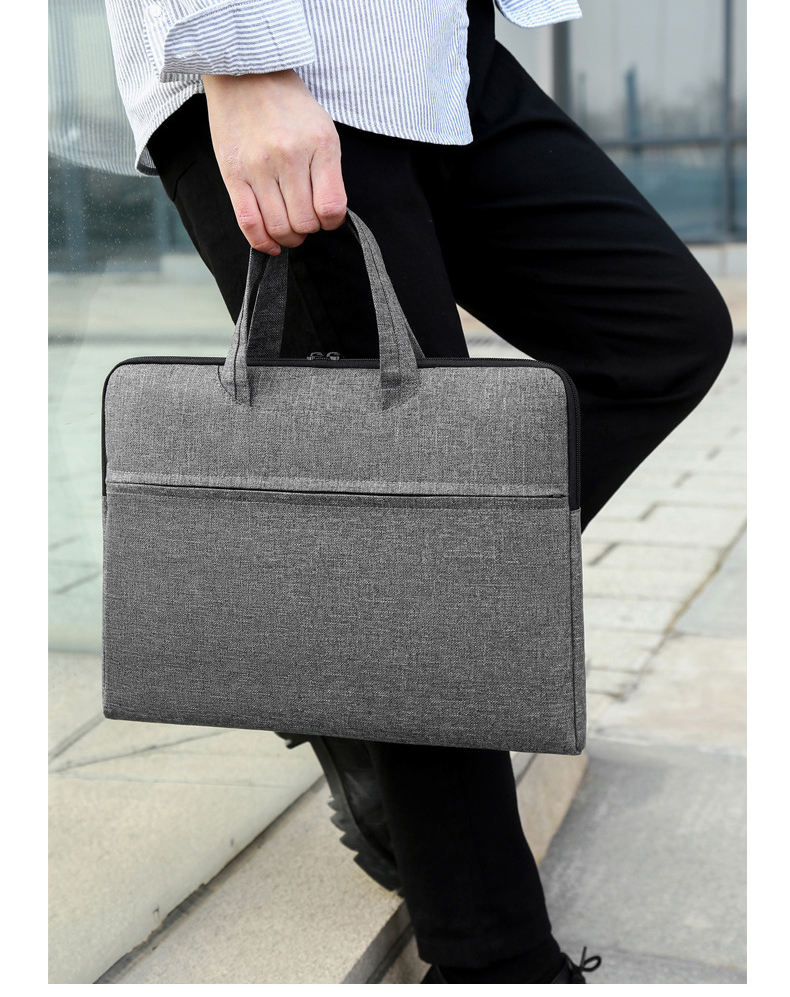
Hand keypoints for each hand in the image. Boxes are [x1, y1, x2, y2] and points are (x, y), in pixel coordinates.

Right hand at [202, 70, 347, 253]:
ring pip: (278, 227)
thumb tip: (326, 217)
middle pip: (304, 222)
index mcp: (319, 145)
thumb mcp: (322, 130)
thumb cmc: (289, 106)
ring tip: (289, 228)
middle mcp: (289, 157)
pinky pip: (248, 223)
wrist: (245, 73)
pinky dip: (262, 242)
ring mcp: (259, 167)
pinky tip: (271, 244)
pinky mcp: (233, 174)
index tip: (326, 217)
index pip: (331, 208)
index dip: (332, 222)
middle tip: (305, 221)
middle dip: (308, 230)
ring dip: (288, 237)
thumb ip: (327, 172)